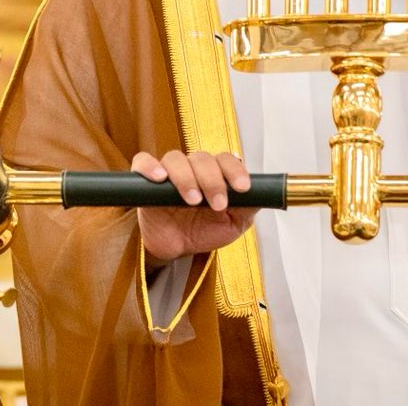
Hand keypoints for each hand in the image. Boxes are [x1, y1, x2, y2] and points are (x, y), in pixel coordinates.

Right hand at [132, 151, 256, 264]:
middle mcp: (192, 168)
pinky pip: (143, 162)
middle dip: (213, 180)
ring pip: (176, 159)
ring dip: (187, 177)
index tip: (243, 188)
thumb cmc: (204, 231)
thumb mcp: (233, 224)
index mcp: (215, 173)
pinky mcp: (144, 183)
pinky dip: (149, 166)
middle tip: (217, 204)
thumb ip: (249, 207)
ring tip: (192, 200)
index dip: (235, 170)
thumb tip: (265, 195)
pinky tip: (160, 178)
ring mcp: (168, 174)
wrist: (176, 250)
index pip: (226, 159)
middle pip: (202, 158)